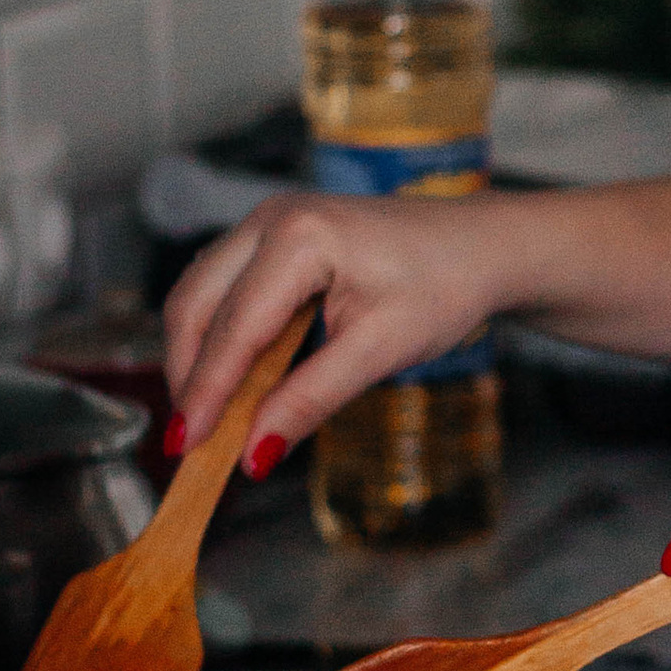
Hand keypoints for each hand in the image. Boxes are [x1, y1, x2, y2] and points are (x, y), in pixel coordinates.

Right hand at [164, 186, 529, 470]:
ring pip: (201, 295)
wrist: (481, 248)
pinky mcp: (273, 238)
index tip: (188, 448)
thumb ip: (312, 400)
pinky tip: (231, 383)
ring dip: (197, 356)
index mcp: (301, 236)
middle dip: (188, 375)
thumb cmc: (444, 286)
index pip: (234, 328)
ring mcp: (269, 222)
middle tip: (190, 442)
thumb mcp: (382, 350)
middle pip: (196, 304)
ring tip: (206, 419)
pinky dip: (218, 337)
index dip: (206, 392)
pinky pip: (224, 289)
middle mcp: (273, 218)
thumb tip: (256, 453)